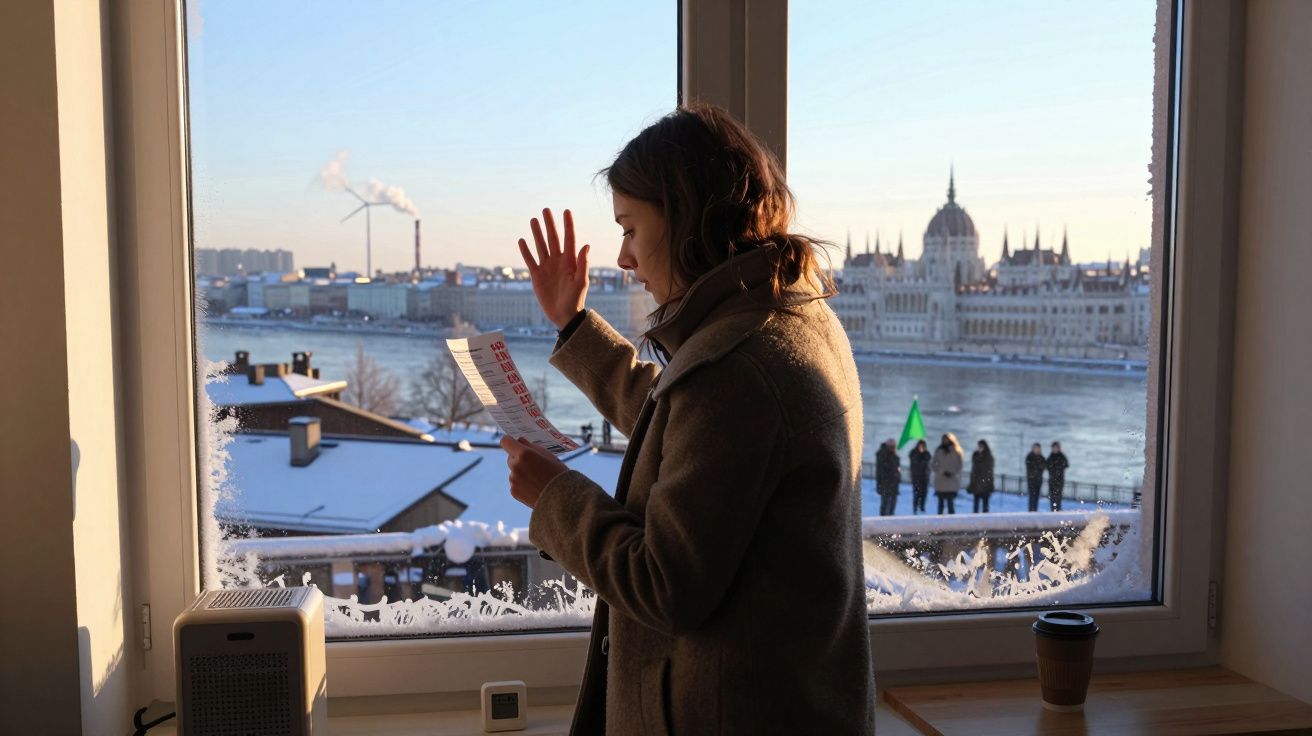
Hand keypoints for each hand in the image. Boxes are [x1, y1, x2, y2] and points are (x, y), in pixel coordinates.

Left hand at [500, 435, 569, 508]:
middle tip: (533, 464)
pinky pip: (515, 483)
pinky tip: (535, 487)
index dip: (510, 441)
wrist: (561, 499)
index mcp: (524, 454)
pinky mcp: (513, 491)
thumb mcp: (548, 455)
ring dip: (521, 472)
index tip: (515, 444)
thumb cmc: (558, 474)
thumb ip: (532, 447)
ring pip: (514, 471)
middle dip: (519, 458)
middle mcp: (515, 466)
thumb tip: (520, 441)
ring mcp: (513, 479)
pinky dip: (522, 484)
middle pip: (510, 457)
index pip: (506, 441)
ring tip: (537, 479)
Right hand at [518, 208, 590, 328]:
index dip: (568, 225)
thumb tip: (586, 245)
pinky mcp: (537, 275)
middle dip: (549, 224)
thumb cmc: (575, 299)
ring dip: (537, 233)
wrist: (564, 315)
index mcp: (570, 261)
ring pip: (540, 246)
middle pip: (553, 238)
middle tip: (545, 210)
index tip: (566, 211)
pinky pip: (530, 260)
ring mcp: (547, 267)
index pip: (569, 238)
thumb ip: (582, 263)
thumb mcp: (581, 281)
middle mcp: (558, 261)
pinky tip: (522, 240)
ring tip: (533, 220)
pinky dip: (526, 251)